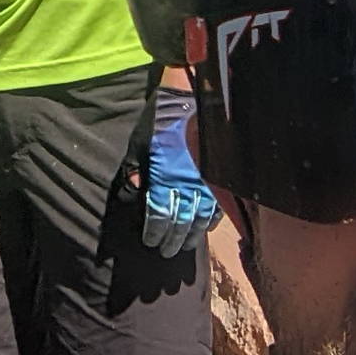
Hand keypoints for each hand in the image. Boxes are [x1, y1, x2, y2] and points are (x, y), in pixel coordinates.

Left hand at [140, 82, 217, 259]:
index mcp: (164, 178)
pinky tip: (206, 229)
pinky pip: (217, 206)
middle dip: (172, 240)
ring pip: (199, 219)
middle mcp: (186, 185)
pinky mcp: (219, 179)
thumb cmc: (161, 122)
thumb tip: (136, 190)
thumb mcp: (140, 144)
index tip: (150, 242)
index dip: (154, 232)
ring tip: (185, 246)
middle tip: (166, 252)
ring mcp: (206, 183)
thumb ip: (137, 170)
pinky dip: (211, 221)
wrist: (192, 102)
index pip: (159, 215)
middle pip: (179, 223)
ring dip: (192, 236)